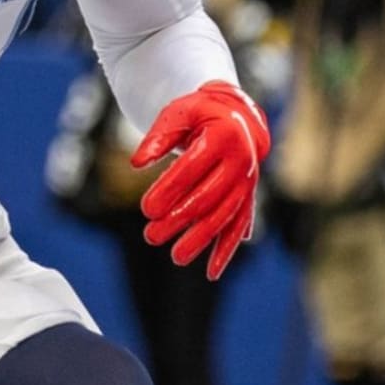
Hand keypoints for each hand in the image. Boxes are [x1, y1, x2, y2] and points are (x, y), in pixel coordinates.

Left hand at [134, 81, 270, 279]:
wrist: (235, 115)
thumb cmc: (198, 113)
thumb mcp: (176, 114)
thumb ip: (157, 138)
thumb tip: (136, 164)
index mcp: (222, 137)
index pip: (192, 169)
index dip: (169, 190)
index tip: (146, 209)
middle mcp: (240, 161)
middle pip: (207, 198)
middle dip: (179, 220)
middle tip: (151, 236)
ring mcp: (247, 181)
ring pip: (223, 216)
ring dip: (200, 239)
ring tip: (176, 256)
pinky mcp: (247, 197)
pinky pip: (238, 225)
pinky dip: (226, 249)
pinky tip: (211, 271)